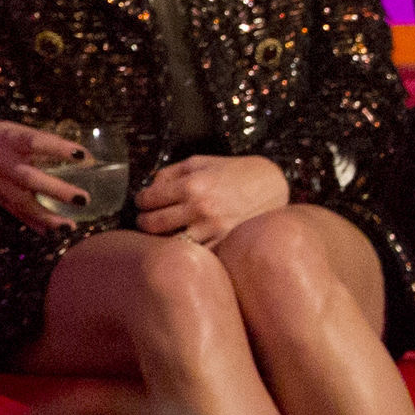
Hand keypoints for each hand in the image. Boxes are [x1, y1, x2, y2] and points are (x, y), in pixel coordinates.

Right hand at [0, 118, 94, 230]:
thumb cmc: (5, 138)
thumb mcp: (21, 131)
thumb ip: (48, 143)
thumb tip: (88, 158)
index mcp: (11, 140)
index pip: (36, 142)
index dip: (59, 148)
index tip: (83, 155)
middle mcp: (3, 163)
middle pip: (30, 179)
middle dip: (57, 191)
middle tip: (84, 199)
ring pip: (22, 203)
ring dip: (47, 217)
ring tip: (69, 226)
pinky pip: (16, 214)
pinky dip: (35, 224)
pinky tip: (52, 233)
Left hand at [133, 154, 292, 246]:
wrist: (273, 186)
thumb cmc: (238, 172)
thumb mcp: (203, 162)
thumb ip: (171, 172)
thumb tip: (150, 187)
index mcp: (193, 184)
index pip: (147, 199)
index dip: (141, 199)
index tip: (144, 201)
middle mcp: (200, 208)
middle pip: (151, 224)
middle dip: (144, 220)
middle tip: (148, 217)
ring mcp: (212, 230)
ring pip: (168, 244)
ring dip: (161, 238)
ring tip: (165, 232)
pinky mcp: (223, 244)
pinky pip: (193, 253)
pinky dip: (184, 249)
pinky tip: (185, 240)